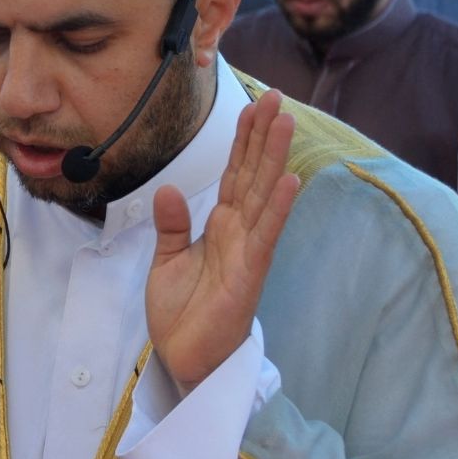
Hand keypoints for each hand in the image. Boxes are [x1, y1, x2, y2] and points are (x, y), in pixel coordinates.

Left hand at [146, 90, 300, 389]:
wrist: (184, 361)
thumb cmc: (182, 315)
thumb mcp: (166, 262)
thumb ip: (171, 226)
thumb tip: (169, 189)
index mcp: (220, 227)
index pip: (234, 175)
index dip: (243, 141)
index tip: (253, 106)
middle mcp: (239, 233)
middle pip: (253, 175)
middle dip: (263, 136)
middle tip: (276, 97)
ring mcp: (247, 251)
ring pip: (263, 195)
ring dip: (274, 159)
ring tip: (285, 122)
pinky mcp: (249, 274)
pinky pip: (265, 235)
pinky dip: (278, 208)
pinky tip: (291, 181)